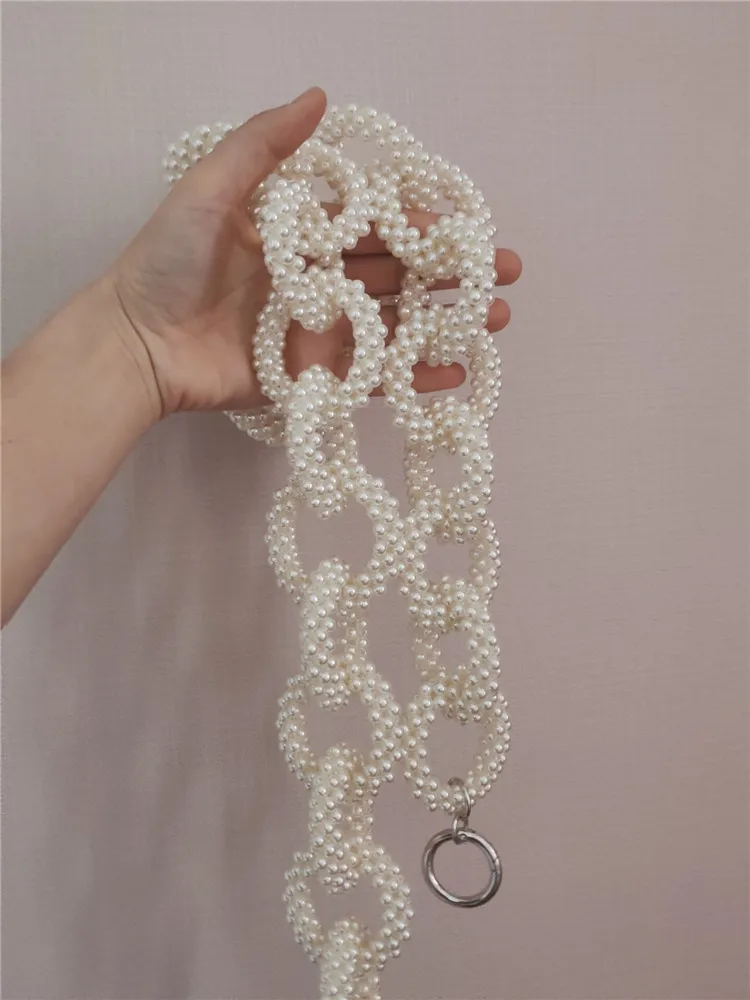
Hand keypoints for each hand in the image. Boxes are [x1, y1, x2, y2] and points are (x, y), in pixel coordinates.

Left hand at [106, 87, 521, 418]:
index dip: (424, 220)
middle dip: (453, 271)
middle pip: (399, 273)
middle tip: (507, 271)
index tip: (470, 222)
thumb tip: (320, 97)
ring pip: (397, 324)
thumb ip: (264, 146)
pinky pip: (373, 377)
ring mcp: (322, 331)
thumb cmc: (169, 262)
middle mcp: (321, 279)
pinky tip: (458, 371)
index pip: (375, 223)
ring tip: (498, 318)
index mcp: (303, 234)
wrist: (139, 342)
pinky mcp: (316, 377)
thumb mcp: (211, 190)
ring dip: (448, 321)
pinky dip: (414, 378)